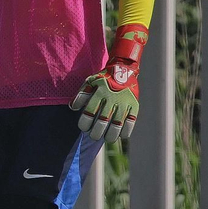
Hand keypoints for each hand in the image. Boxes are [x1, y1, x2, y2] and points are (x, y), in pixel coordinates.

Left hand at [70, 25, 146, 142]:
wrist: (123, 70)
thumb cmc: (103, 79)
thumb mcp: (89, 82)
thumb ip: (81, 95)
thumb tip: (73, 108)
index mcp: (99, 93)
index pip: (89, 112)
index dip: (85, 123)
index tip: (84, 128)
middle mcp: (111, 98)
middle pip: (102, 120)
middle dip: (96, 132)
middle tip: (94, 136)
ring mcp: (124, 103)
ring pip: (117, 123)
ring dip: (111, 134)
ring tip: (107, 139)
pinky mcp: (134, 105)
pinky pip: (131, 121)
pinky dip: (127, 130)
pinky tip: (122, 136)